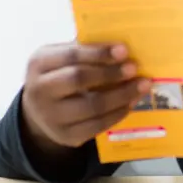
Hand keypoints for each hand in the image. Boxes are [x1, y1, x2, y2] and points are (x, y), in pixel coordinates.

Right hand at [21, 42, 150, 151]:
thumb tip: (123, 46)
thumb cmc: (60, 75)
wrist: (40, 111)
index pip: (70, 56)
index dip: (99, 53)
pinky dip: (118, 113)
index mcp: (40, 63)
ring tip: (142, 85)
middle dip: (111, 73)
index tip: (124, 50)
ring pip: (92, 106)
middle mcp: (39, 91)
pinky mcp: (65, 136)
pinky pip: (97, 125)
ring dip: (122, 95)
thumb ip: (86, 50)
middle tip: (135, 68)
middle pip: (78, 80)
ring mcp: (51, 117)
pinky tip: (131, 102)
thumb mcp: (62, 58)